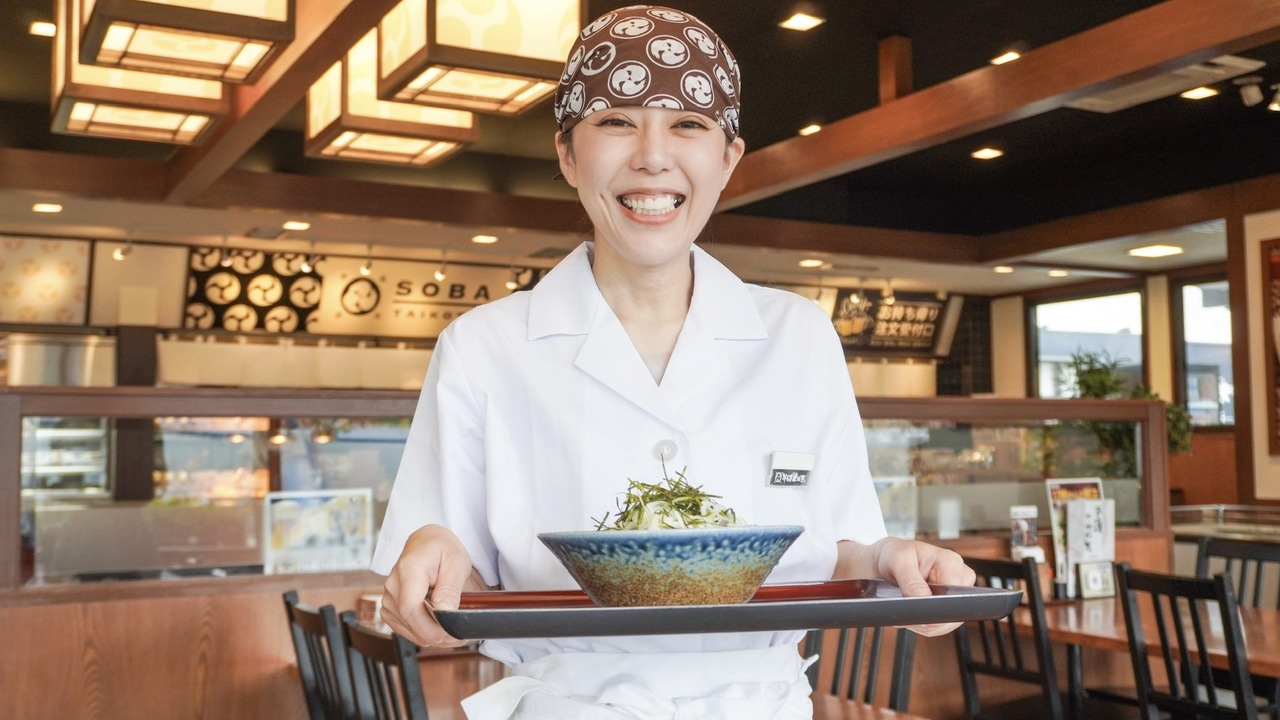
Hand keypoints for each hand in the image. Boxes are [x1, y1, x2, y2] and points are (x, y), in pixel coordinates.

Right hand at [380, 524, 486, 647]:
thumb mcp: (457, 562)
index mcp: (409, 569)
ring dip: (431, 635)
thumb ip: (450, 588)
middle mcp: (393, 584)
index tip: (451, 632)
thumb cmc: (442, 550)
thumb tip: (444, 613)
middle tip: (459, 633)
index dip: (431, 628)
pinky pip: (404, 630)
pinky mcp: (389, 608)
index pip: (411, 608)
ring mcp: (388, 597)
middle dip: (436, 634)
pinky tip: (436, 624)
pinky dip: (422, 633)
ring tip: (450, 625)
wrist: (426, 543)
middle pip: (410, 622)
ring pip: (408, 631)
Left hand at [836, 537, 975, 636]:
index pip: (957, 595)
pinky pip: (934, 626)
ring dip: (921, 623)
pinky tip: (905, 617)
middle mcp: (956, 578)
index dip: (940, 609)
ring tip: (900, 611)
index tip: (920, 616)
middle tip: (903, 615)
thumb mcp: (896, 561)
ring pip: (944, 623)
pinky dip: (918, 625)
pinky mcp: (939, 607)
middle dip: (928, 619)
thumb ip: (912, 582)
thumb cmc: (886, 554)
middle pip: (954, 612)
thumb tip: (925, 602)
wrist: (873, 563)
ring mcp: (949, 594)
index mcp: (950, 561)